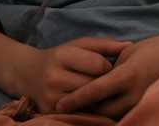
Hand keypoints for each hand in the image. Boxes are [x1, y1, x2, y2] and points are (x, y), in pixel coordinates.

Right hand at [16, 37, 130, 114]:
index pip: (98, 64)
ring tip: (101, 94)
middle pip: (94, 85)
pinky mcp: (50, 111)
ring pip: (88, 102)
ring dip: (98, 100)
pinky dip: (88, 110)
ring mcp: (51, 97)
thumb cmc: (60, 57)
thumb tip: (130, 46)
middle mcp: (54, 76)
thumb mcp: (78, 45)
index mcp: (63, 55)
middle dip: (104, 85)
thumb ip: (104, 45)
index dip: (107, 67)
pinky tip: (90, 104)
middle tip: (109, 84)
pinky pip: (78, 113)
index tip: (107, 68)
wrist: (28, 74)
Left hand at [56, 32, 158, 117]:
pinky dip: (114, 113)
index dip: (76, 99)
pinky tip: (105, 109)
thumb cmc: (157, 48)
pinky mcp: (149, 105)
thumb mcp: (129, 52)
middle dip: (85, 111)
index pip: (95, 91)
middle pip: (102, 111)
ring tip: (82, 111)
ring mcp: (143, 102)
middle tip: (67, 109)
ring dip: (99, 114)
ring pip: (114, 116)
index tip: (60, 104)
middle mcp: (135, 93)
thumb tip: (97, 78)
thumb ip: (111, 67)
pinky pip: (126, 114)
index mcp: (127, 75)